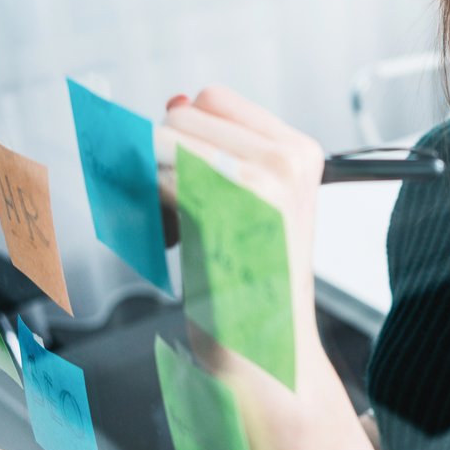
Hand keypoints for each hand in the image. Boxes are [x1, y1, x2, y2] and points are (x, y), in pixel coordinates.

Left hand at [156, 86, 324, 304]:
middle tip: (184, 212)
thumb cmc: (254, 284)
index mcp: (302, 150)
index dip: (187, 134)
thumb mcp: (252, 200)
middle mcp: (286, 158)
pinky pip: (154, 180)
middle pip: (180, 115)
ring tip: (181, 230)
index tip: (192, 178)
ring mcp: (258, 180)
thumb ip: (218, 147)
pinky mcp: (221, 207)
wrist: (267, 351)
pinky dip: (147, 211)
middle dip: (163, 159)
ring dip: (150, 185)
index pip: (213, 98)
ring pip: (159, 143)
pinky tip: (175, 243)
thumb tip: (176, 99)